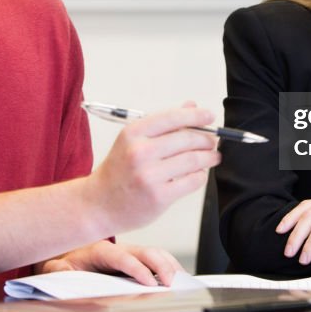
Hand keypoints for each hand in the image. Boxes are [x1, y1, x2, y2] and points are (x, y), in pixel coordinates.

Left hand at [38, 240, 183, 286]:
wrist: (67, 245)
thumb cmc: (64, 257)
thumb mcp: (53, 264)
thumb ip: (56, 269)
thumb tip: (62, 271)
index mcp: (100, 251)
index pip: (123, 258)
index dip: (137, 270)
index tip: (149, 283)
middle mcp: (119, 248)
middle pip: (146, 252)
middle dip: (161, 266)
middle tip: (172, 282)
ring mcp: (129, 251)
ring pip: (155, 253)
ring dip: (169, 264)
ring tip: (181, 280)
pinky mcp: (135, 256)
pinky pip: (157, 257)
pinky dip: (170, 264)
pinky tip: (178, 275)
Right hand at [86, 104, 220, 232]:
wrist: (98, 205)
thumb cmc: (118, 171)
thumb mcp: (132, 141)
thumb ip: (163, 124)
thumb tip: (191, 106)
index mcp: (133, 133)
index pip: (172, 117)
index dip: (196, 116)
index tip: (209, 116)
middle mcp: (140, 152)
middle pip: (187, 139)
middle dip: (206, 139)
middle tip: (212, 141)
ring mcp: (149, 175)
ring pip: (193, 160)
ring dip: (209, 157)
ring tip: (212, 156)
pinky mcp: (159, 196)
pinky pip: (192, 181)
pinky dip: (200, 175)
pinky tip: (199, 173)